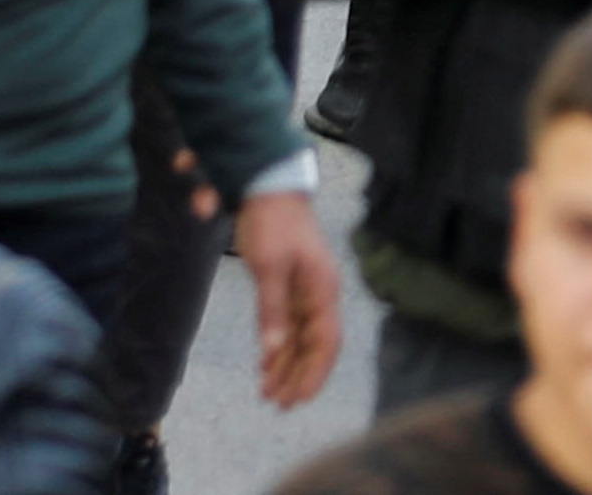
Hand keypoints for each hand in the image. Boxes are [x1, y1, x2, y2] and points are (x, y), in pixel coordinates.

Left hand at [237, 187, 343, 405]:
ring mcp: (305, 291)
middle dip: (297, 376)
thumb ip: (272, 308)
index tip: (298, 399)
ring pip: (299, 339)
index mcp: (322, 290)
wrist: (270, 187)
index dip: (314, 373)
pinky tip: (265, 364)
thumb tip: (273, 349)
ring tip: (267, 392)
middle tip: (276, 404)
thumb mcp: (269, 266)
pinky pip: (288, 325)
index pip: (326, 342)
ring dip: (285, 366)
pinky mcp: (290, 286)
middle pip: (314, 346)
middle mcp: (319, 295)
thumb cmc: (272, 223)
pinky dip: (278, 346)